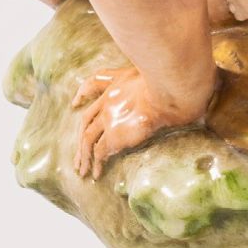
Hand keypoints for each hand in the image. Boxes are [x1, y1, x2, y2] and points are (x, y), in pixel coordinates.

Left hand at [71, 65, 189, 179]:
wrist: (170, 90)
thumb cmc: (172, 82)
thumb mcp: (158, 73)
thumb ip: (153, 78)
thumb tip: (166, 88)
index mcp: (117, 84)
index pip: (94, 86)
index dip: (83, 95)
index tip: (75, 103)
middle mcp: (108, 101)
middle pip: (86, 121)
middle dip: (80, 138)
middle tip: (78, 155)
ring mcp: (109, 117)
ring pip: (87, 139)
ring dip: (83, 156)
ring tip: (82, 171)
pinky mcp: (115, 134)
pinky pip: (100, 152)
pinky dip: (96, 164)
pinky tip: (96, 174)